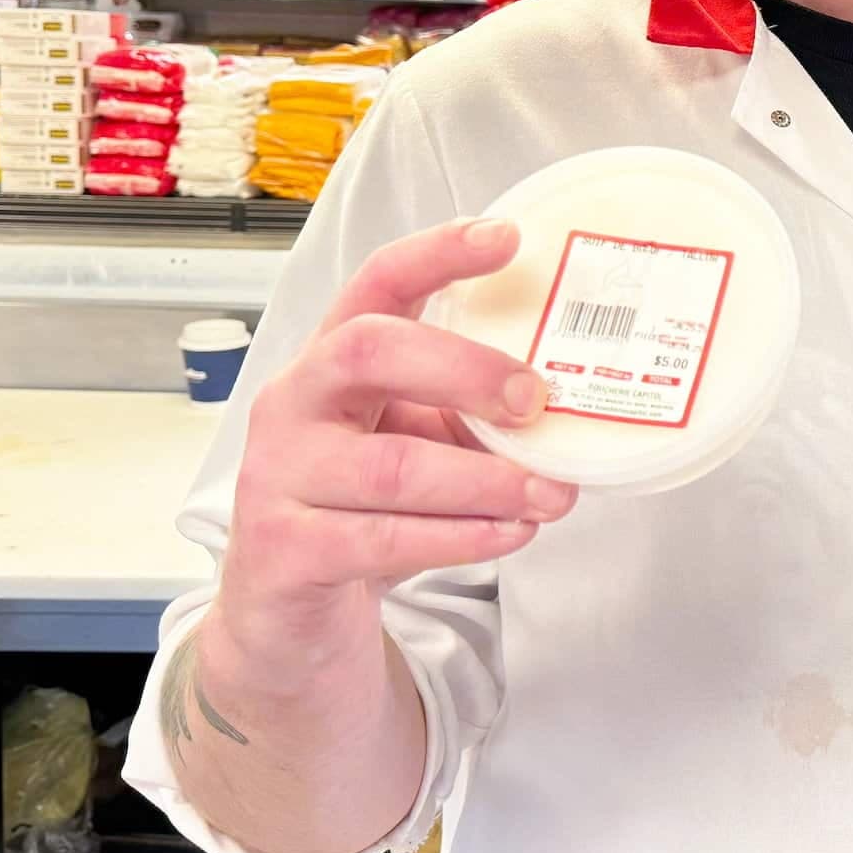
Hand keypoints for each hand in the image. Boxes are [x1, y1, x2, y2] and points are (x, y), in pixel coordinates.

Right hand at [216, 217, 575, 665]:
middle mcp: (296, 404)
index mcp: (333, 361)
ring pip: (390, 465)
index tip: (507, 237)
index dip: (438, 253)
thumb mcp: (417, 444)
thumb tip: (572, 406)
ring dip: (485, 480)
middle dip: (464, 367)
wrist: (289, 614)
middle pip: (369, 351)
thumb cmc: (361, 510)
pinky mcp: (286, 551)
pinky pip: (383, 539)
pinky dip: (460, 538)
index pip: (377, 283)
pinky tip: (508, 534)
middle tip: (536, 399)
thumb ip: (472, 416)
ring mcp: (281, 476)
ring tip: (550, 494)